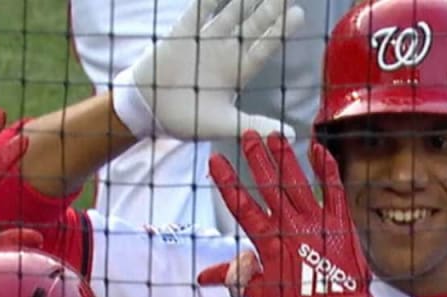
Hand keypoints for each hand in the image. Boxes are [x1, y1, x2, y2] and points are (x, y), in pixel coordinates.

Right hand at [112, 0, 304, 140]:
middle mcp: (225, 53)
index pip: (264, 47)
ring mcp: (205, 41)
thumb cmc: (186, 120)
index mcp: (237, 73)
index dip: (280, 30)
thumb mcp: (224, 124)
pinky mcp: (182, 33)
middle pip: (253, 25)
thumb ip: (255, 125)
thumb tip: (290, 134)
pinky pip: (198, 10)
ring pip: (231, 13)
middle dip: (270, 8)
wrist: (148, 112)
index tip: (298, 13)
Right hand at [198, 131, 379, 296]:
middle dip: (256, 159)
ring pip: (296, 181)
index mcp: (269, 241)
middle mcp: (290, 225)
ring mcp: (315, 220)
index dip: (226, 182)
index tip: (216, 161)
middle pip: (268, 185)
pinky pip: (332, 188)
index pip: (241, 206)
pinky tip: (318, 149)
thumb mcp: (261, 293)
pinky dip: (325, 168)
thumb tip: (206, 277)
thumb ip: (235, 277)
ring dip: (284, 157)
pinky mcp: (339, 221)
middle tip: (248, 137)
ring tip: (274, 136)